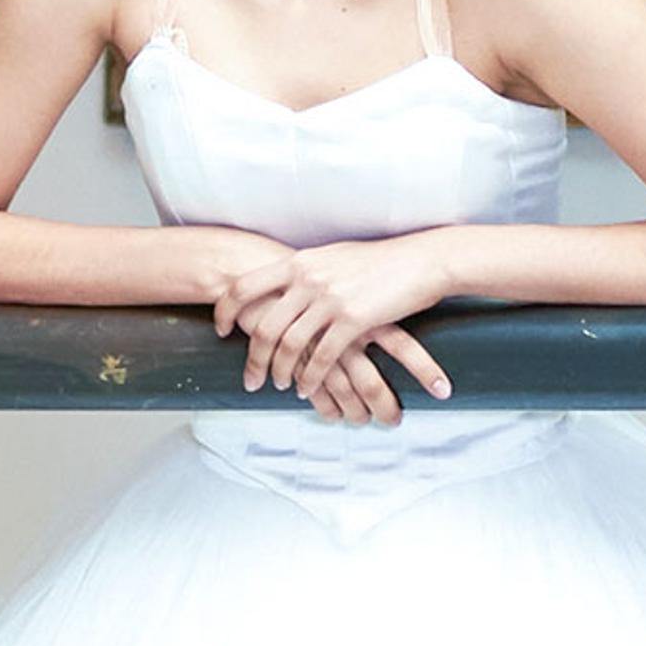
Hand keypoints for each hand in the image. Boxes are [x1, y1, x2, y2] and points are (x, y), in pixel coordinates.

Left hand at [219, 236, 454, 426]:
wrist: (423, 260)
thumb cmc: (382, 260)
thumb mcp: (334, 257)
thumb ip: (308, 271)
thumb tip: (289, 284)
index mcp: (299, 263)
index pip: (244, 287)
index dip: (225, 311)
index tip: (222, 329)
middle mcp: (308, 280)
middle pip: (264, 326)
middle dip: (253, 359)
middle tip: (250, 379)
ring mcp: (330, 300)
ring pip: (290, 345)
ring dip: (280, 372)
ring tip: (279, 386)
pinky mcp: (355, 320)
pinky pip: (323, 357)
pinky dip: (311, 378)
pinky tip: (307, 389)